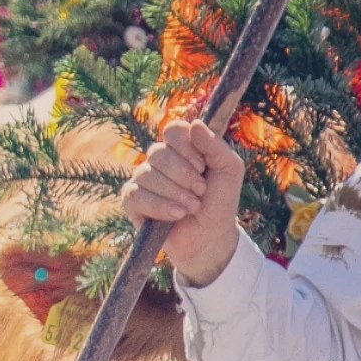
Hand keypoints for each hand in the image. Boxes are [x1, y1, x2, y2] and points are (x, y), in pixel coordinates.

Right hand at [121, 118, 243, 285]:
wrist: (210, 236)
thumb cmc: (219, 201)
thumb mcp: (229, 169)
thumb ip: (215, 145)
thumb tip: (194, 124)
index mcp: (181, 148)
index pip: (173, 131)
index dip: (187, 147)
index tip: (202, 166)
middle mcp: (159, 161)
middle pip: (159, 153)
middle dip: (184, 175)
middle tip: (200, 191)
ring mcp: (142, 180)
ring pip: (147, 174)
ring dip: (175, 193)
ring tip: (192, 207)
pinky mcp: (132, 202)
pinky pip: (135, 195)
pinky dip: (159, 206)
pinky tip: (176, 215)